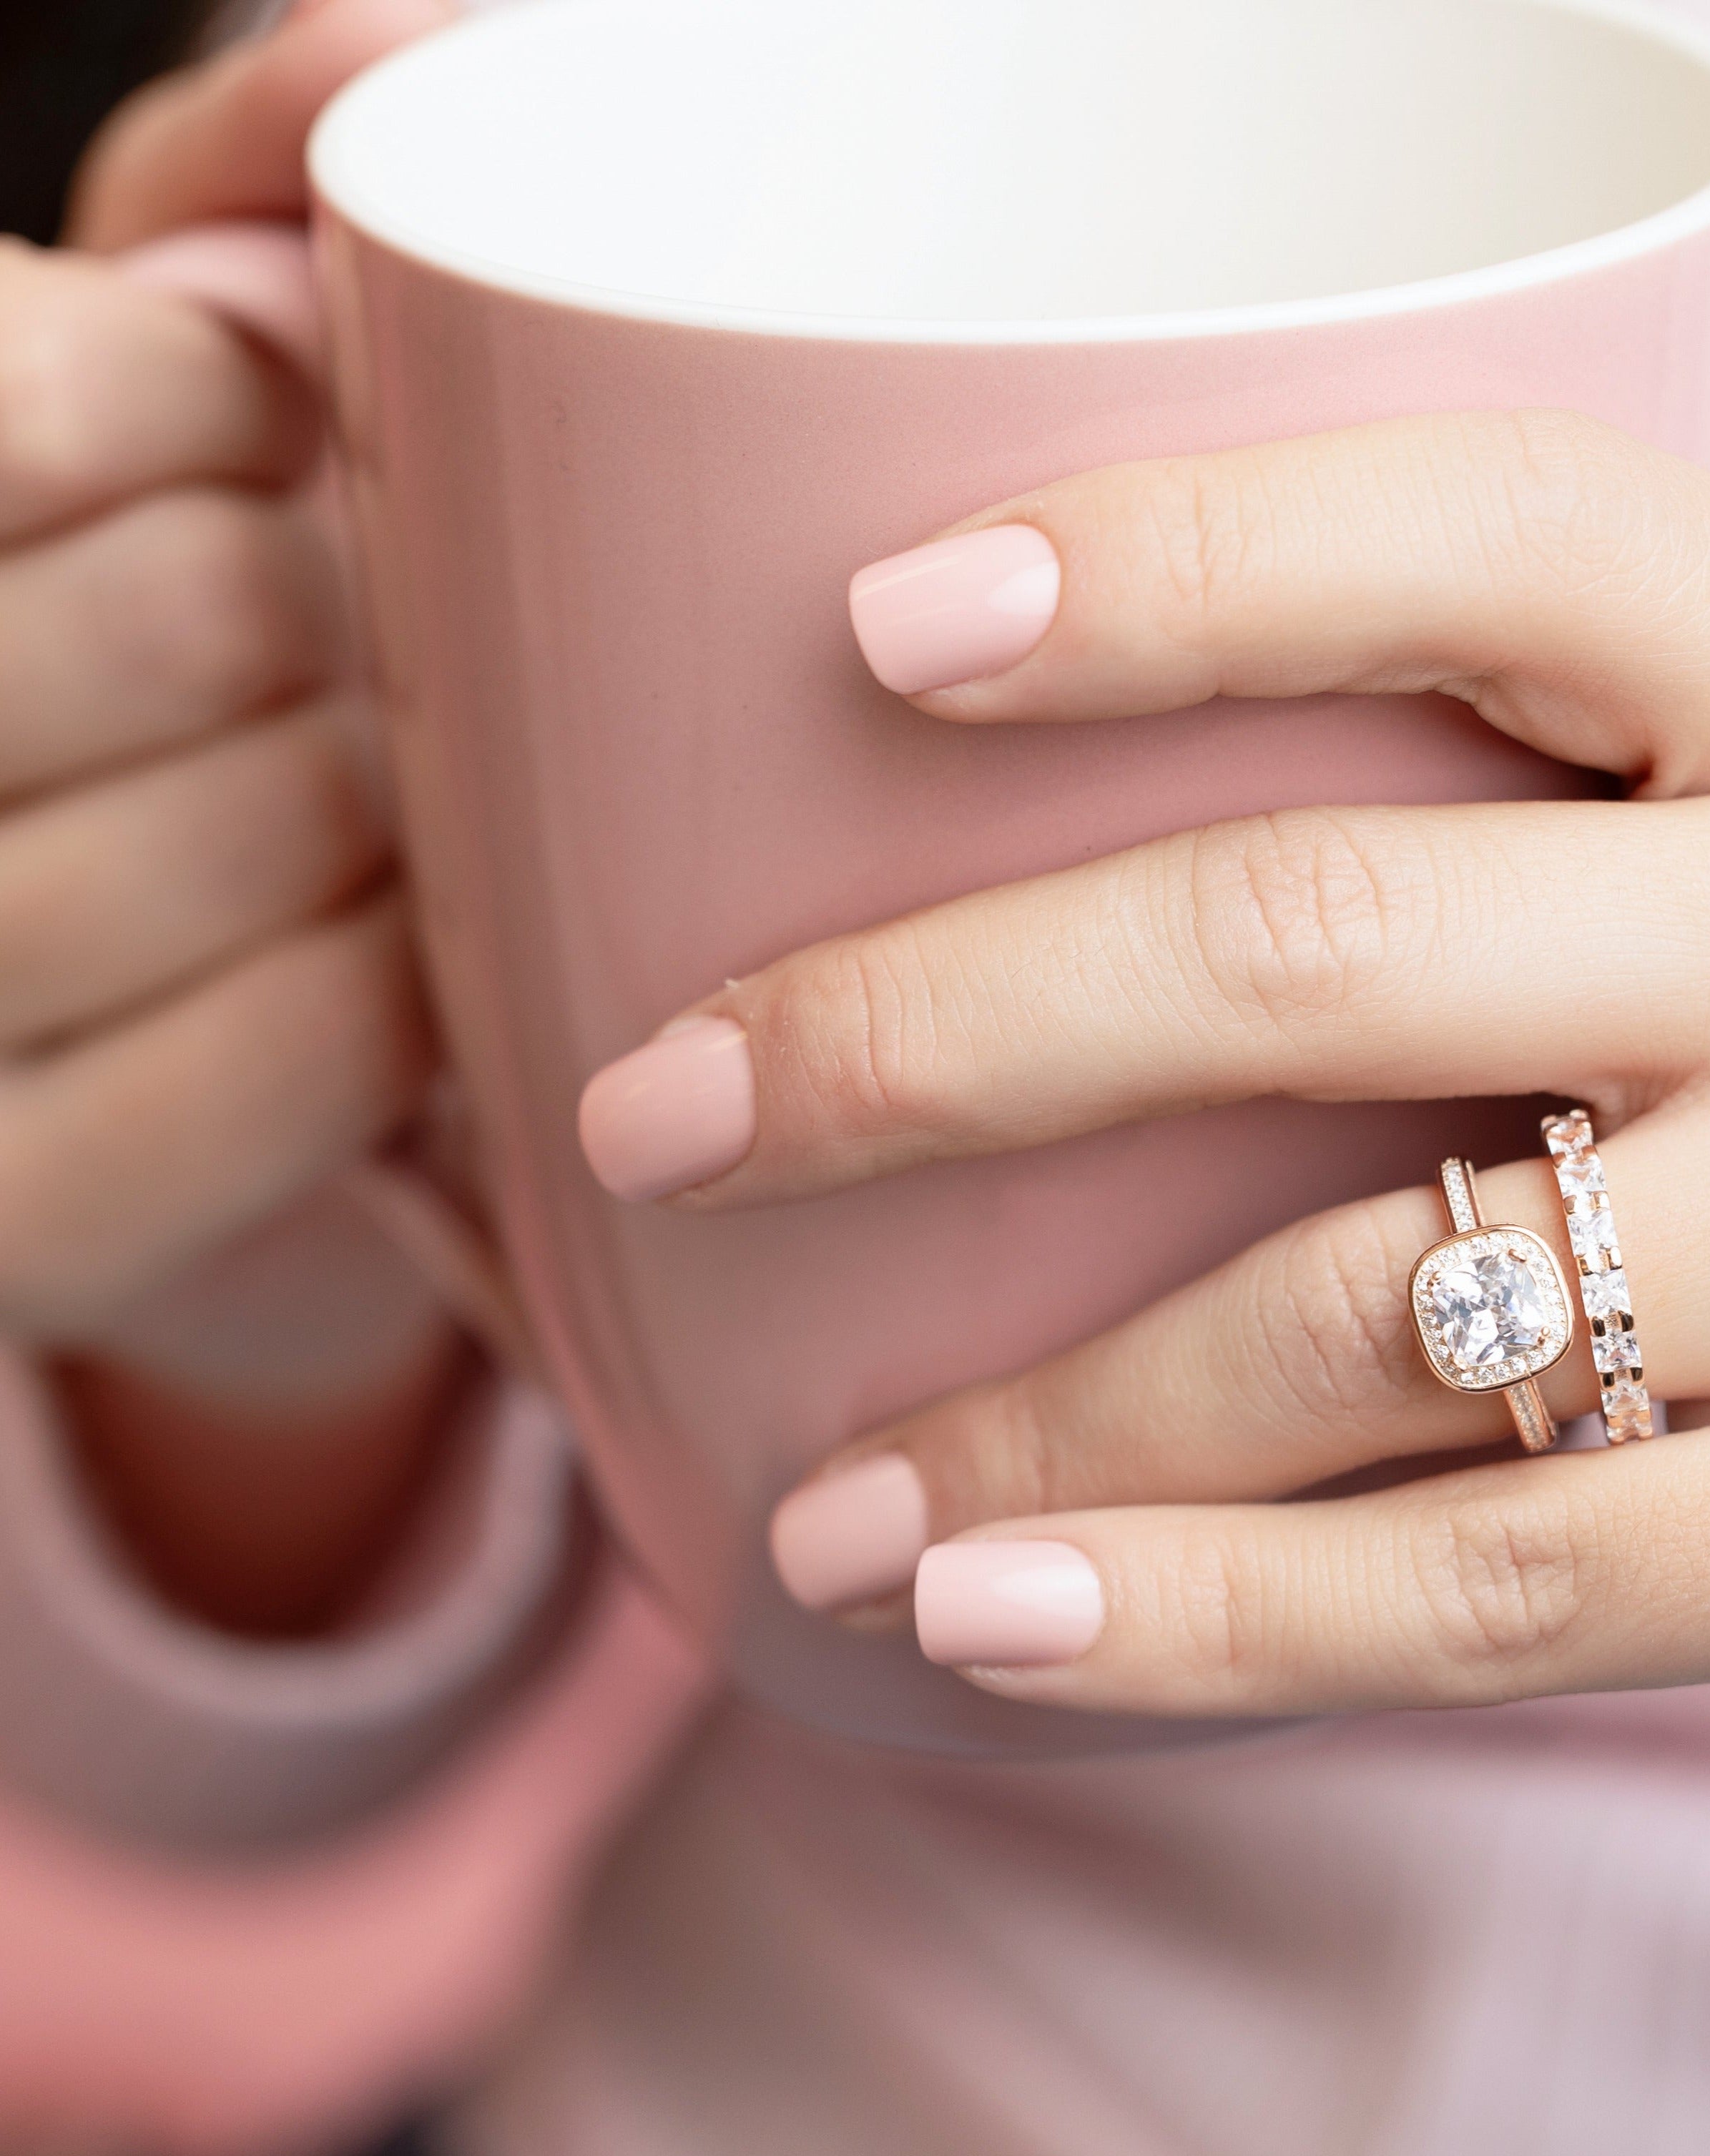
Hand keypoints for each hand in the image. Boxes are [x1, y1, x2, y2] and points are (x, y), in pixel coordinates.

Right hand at [3, 0, 457, 1623]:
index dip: (214, 401)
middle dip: (326, 595)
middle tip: (329, 628)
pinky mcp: (27, 1229)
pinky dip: (415, 969)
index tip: (264, 430)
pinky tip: (396, 941)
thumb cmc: (84, 661)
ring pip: (295, 821)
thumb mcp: (91, 402)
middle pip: (206, 615)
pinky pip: (330, 1041)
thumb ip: (216, 183)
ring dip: (403, 778)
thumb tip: (403, 51)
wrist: (55, 1046)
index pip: (40, 411)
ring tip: (364, 778)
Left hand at [579, 411, 1709, 2077]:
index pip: (1508, 538)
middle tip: (656, 1117)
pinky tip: (992, 1627)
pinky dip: (1200, 1614)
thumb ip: (1485, 918)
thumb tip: (936, 940)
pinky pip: (1492, 1576)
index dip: (1175, 566)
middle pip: (1341, 937)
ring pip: (1384, 1306)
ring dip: (1042, 1417)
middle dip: (932, 1034)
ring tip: (826, 1503)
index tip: (871, 640)